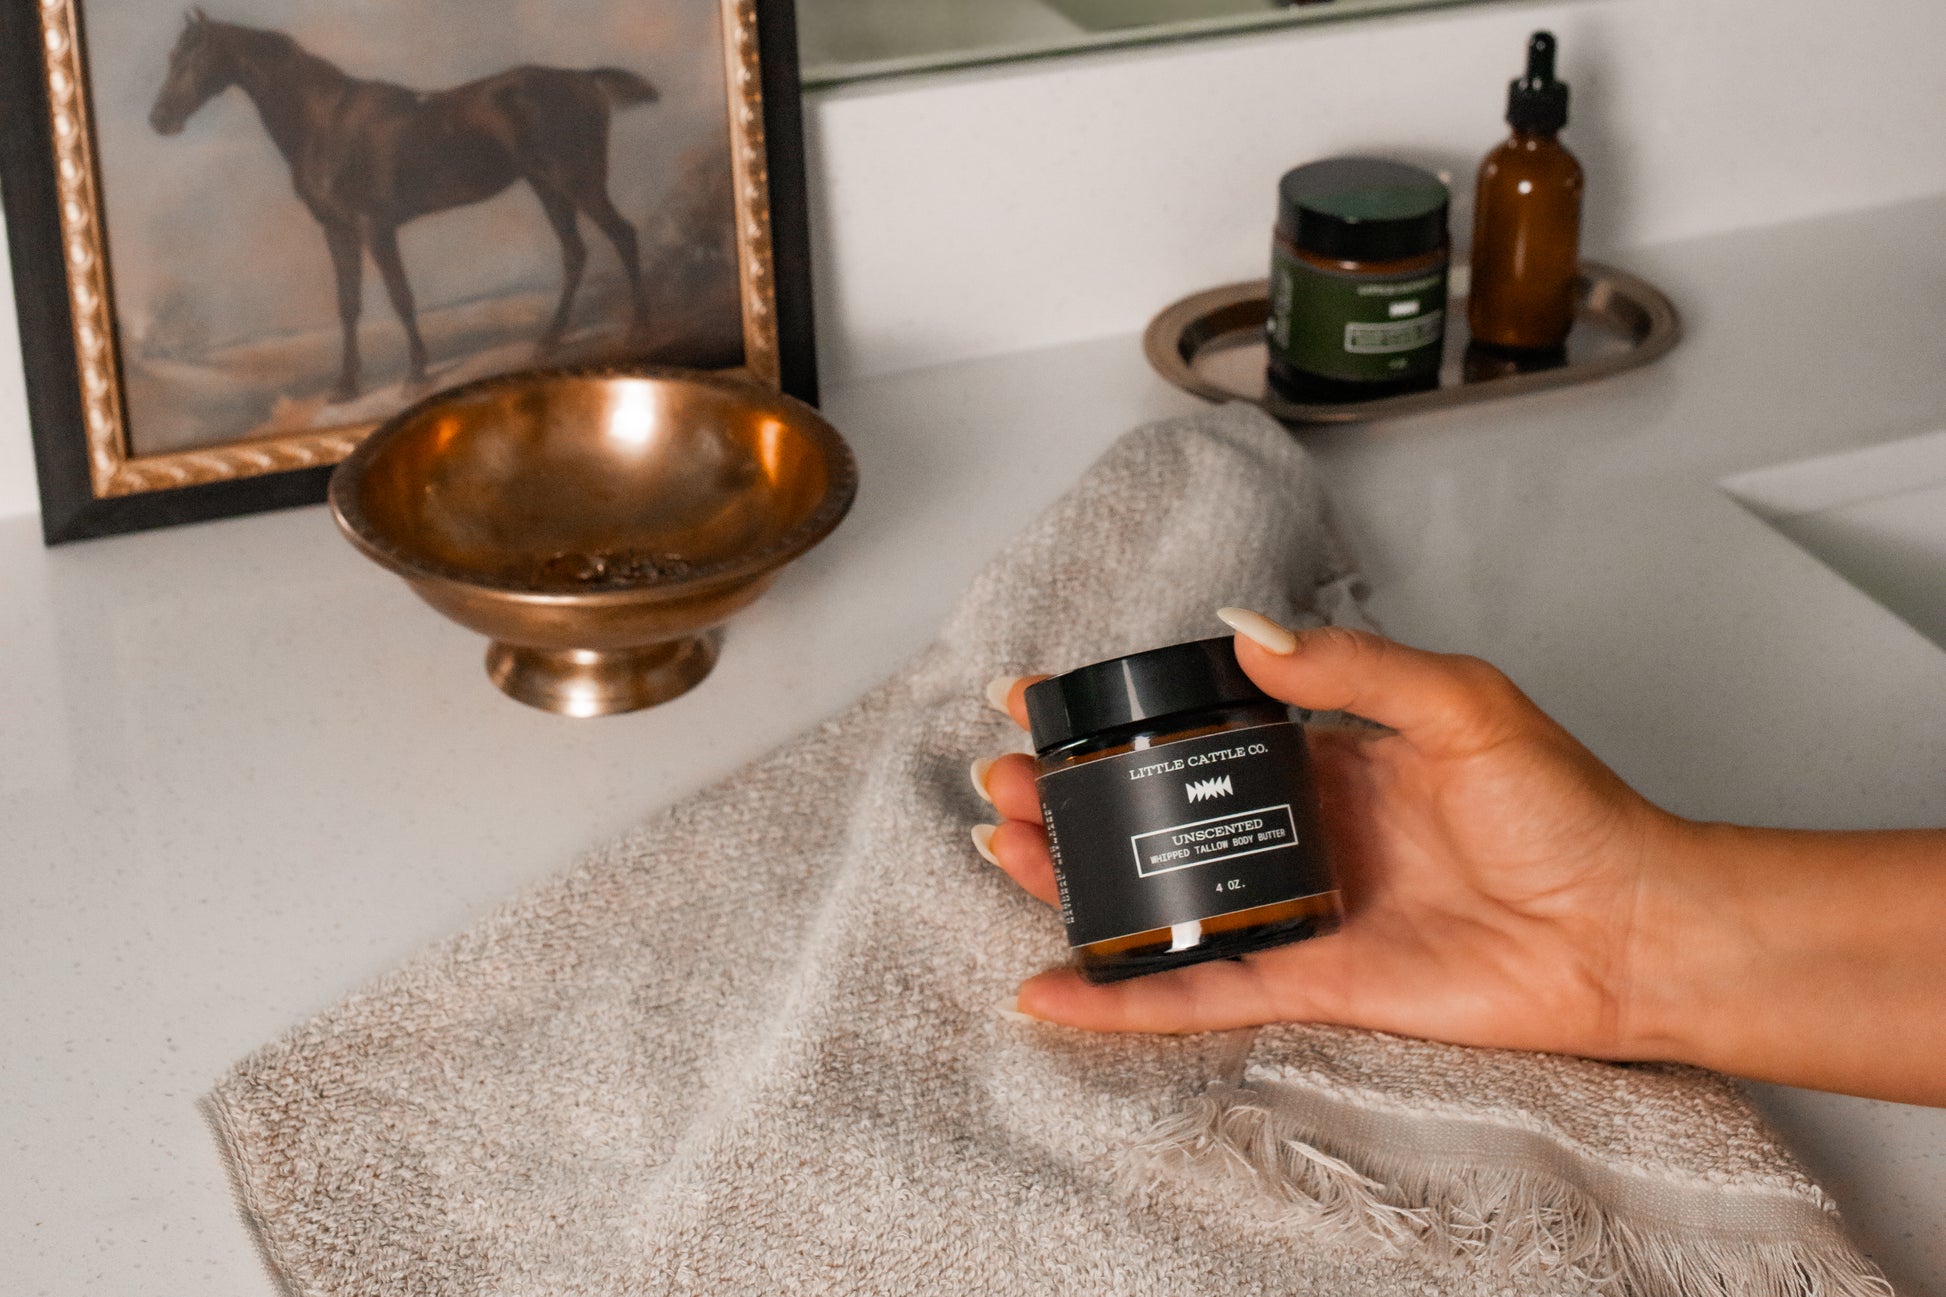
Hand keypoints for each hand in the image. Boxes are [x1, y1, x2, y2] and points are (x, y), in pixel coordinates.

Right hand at [973, 612, 1683, 1059]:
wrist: (1631, 927)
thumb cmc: (1572, 814)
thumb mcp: (1460, 704)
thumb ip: (1351, 667)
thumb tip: (1245, 630)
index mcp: (1331, 756)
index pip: (1196, 731)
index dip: (1116, 718)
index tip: (1040, 699)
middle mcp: (1303, 831)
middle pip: (1156, 816)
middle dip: (1071, 798)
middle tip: (1004, 783)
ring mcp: (1300, 909)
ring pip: (1160, 901)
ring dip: (1077, 882)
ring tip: (1005, 850)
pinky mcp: (1311, 984)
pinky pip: (1200, 992)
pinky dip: (1123, 998)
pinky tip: (1053, 992)